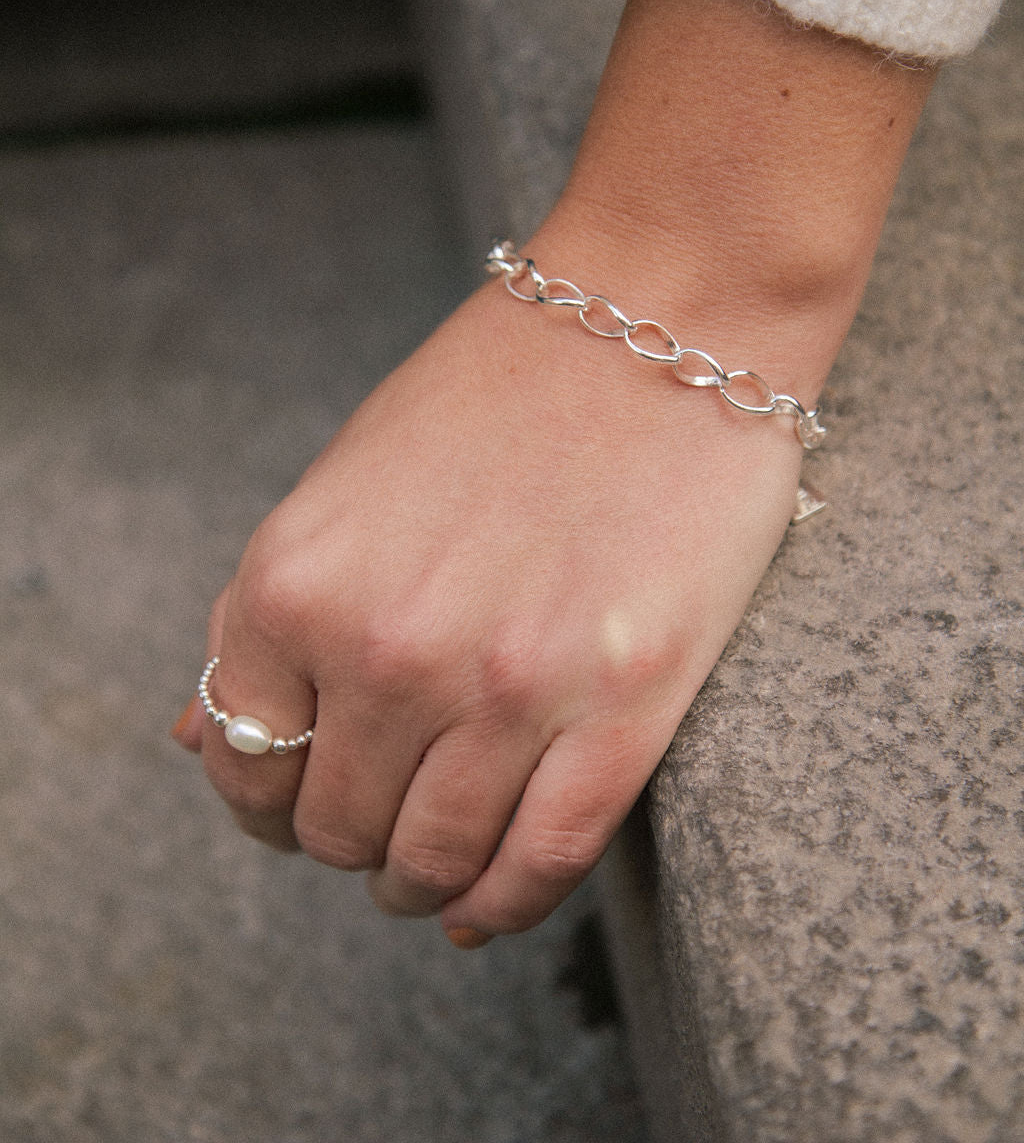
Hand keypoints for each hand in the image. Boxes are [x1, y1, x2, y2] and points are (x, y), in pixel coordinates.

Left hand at [175, 0, 932, 940]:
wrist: (662, 312)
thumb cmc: (500, 387)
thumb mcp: (345, 481)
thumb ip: (268, 616)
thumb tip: (193, 738)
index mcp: (297, 579)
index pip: (241, 761)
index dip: (265, 799)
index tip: (301, 798)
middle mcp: (385, 646)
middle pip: (334, 828)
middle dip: (349, 838)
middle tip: (382, 821)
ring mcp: (507, 686)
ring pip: (432, 860)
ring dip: (420, 882)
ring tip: (432, 870)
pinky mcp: (623, 707)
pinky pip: (542, 862)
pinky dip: (505, 904)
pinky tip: (486, 905)